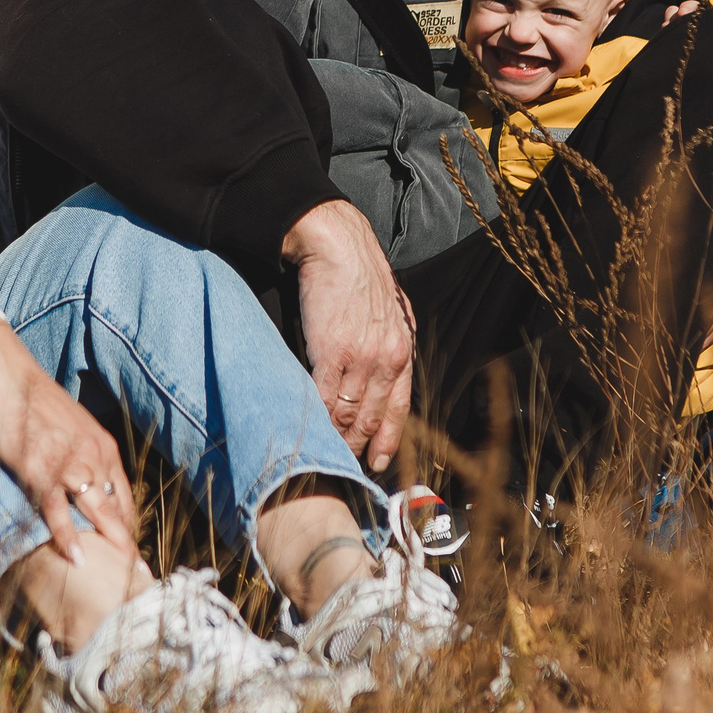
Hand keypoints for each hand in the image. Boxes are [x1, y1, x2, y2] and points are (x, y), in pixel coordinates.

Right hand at [0, 319, 136, 562]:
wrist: (3, 374)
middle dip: (126, 542)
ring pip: (95, 510)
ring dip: (106, 544)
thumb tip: (81, 486)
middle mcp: (92, 453)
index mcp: (101, 444)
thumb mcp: (66, 428)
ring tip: (116, 575)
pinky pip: (57, 508)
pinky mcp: (39, 467)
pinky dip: (67, 534)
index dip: (129, 526)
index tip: (133, 553)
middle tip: (137, 574)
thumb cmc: (30, 401)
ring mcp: (67, 461)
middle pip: (116, 507)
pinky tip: (75, 557)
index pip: (123, 494)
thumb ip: (78, 455)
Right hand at [284, 200, 413, 471]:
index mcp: (402, 351)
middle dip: (358, 446)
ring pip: (348, 415)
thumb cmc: (357, 276)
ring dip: (335, 439)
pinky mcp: (331, 353)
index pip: (399, 408)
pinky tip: (309, 430)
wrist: (337, 245)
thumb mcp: (387, 313)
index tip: (377, 462)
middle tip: (344, 466)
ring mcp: (360, 359)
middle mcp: (387, 360)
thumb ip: (384, 346)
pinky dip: (317, 420)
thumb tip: (372, 378)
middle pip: (372, 418)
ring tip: (323, 455)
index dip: (387, 439)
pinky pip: (325, 400)